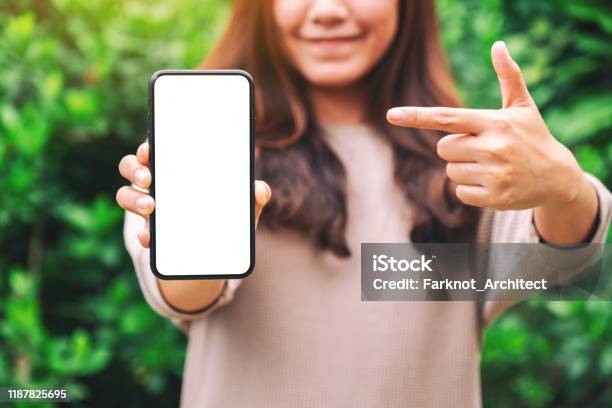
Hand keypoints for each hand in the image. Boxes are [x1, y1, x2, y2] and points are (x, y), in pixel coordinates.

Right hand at [116, 142, 271, 247]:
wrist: (214, 252)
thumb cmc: (225, 216)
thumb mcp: (242, 206)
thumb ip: (254, 197)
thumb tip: (260, 189)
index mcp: (176, 170)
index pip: (155, 150)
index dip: (147, 146)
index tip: (150, 149)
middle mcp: (156, 184)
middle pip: (131, 167)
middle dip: (135, 168)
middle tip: (148, 177)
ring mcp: (148, 208)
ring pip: (125, 195)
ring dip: (133, 198)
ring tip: (150, 206)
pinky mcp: (150, 233)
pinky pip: (138, 231)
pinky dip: (143, 234)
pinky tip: (150, 238)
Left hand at [386, 41, 587, 211]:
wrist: (558, 177)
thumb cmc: (533, 137)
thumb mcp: (522, 107)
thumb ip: (508, 76)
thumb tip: (498, 45)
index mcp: (495, 123)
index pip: (448, 117)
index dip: (417, 116)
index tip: (391, 114)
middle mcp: (493, 148)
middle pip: (443, 148)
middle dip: (456, 149)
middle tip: (481, 149)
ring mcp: (495, 174)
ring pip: (450, 171)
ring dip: (463, 169)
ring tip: (490, 166)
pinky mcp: (495, 197)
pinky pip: (460, 192)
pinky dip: (470, 189)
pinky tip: (492, 183)